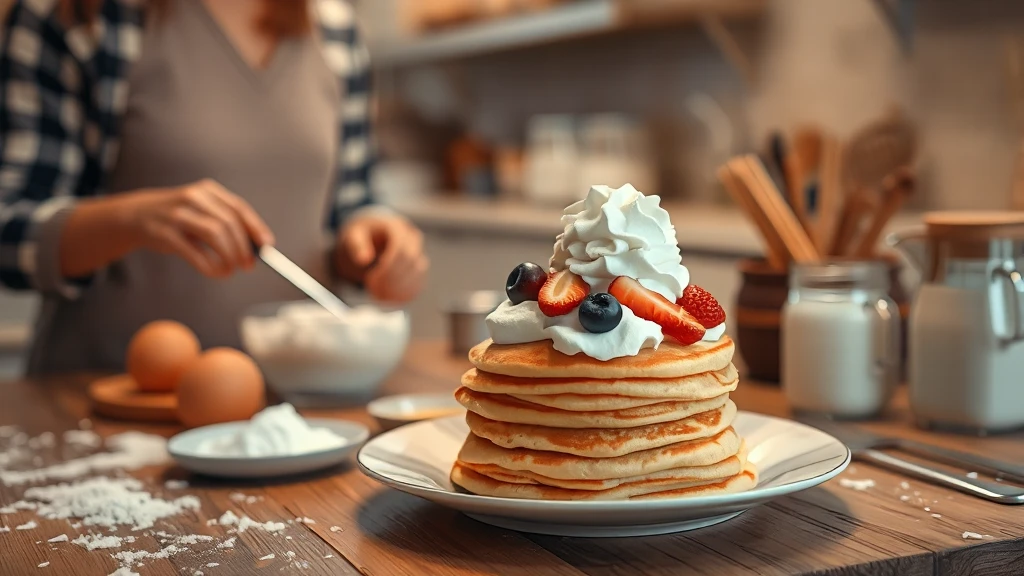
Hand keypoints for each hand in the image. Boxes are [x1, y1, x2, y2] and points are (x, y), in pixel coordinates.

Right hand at [118, 179, 273, 276]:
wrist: (136, 215)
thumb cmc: (178, 216)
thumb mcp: (202, 209)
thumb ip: (226, 222)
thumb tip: (257, 246)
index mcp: (207, 191)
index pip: (239, 208)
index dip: (256, 228)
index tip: (267, 246)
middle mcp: (193, 198)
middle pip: (228, 223)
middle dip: (243, 248)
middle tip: (249, 265)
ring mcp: (178, 215)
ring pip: (215, 234)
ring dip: (229, 256)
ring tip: (231, 269)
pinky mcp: (165, 234)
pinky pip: (194, 252)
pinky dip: (210, 266)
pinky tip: (216, 273)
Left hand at [335, 212, 427, 301]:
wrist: (372, 235)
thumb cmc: (362, 235)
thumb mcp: (353, 235)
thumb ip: (357, 245)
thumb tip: (364, 259)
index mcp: (397, 227)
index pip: (400, 248)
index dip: (388, 267)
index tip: (371, 280)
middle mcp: (412, 238)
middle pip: (411, 261)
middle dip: (392, 279)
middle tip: (373, 291)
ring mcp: (418, 253)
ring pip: (417, 274)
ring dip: (399, 289)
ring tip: (378, 296)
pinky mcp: (418, 268)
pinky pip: (417, 283)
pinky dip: (404, 294)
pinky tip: (388, 299)